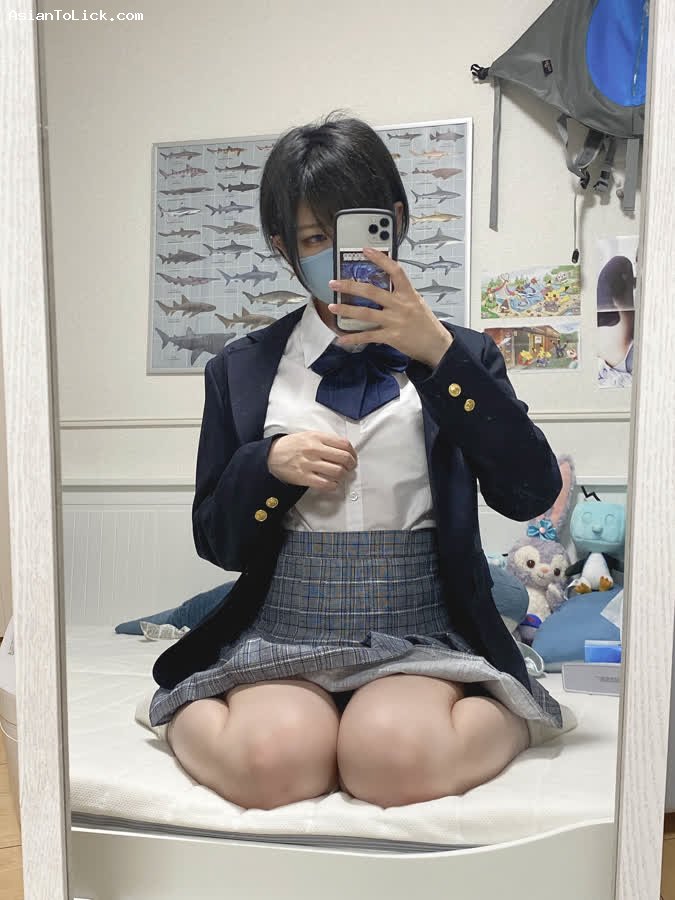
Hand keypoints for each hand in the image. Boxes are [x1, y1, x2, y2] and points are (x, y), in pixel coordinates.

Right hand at [267, 431, 357, 491]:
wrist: (271, 455)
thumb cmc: (291, 445)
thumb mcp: (308, 435)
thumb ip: (326, 440)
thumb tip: (344, 449)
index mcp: (317, 437)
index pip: (344, 444)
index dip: (353, 452)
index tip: (353, 457)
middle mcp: (314, 449)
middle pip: (344, 458)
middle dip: (351, 465)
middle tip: (350, 467)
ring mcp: (309, 464)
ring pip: (337, 472)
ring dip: (344, 476)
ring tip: (342, 476)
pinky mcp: (304, 477)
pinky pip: (326, 484)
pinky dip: (333, 486)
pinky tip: (333, 484)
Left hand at [327, 247, 453, 367]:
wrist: (436, 345)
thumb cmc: (426, 323)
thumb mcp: (417, 302)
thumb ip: (401, 292)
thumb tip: (385, 281)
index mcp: (408, 294)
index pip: (395, 271)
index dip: (380, 259)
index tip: (366, 250)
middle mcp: (400, 305)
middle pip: (372, 292)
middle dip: (350, 286)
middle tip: (334, 283)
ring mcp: (395, 321)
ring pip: (366, 314)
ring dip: (346, 310)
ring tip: (332, 307)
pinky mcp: (391, 337)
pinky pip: (368, 336)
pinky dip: (354, 338)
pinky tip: (342, 339)